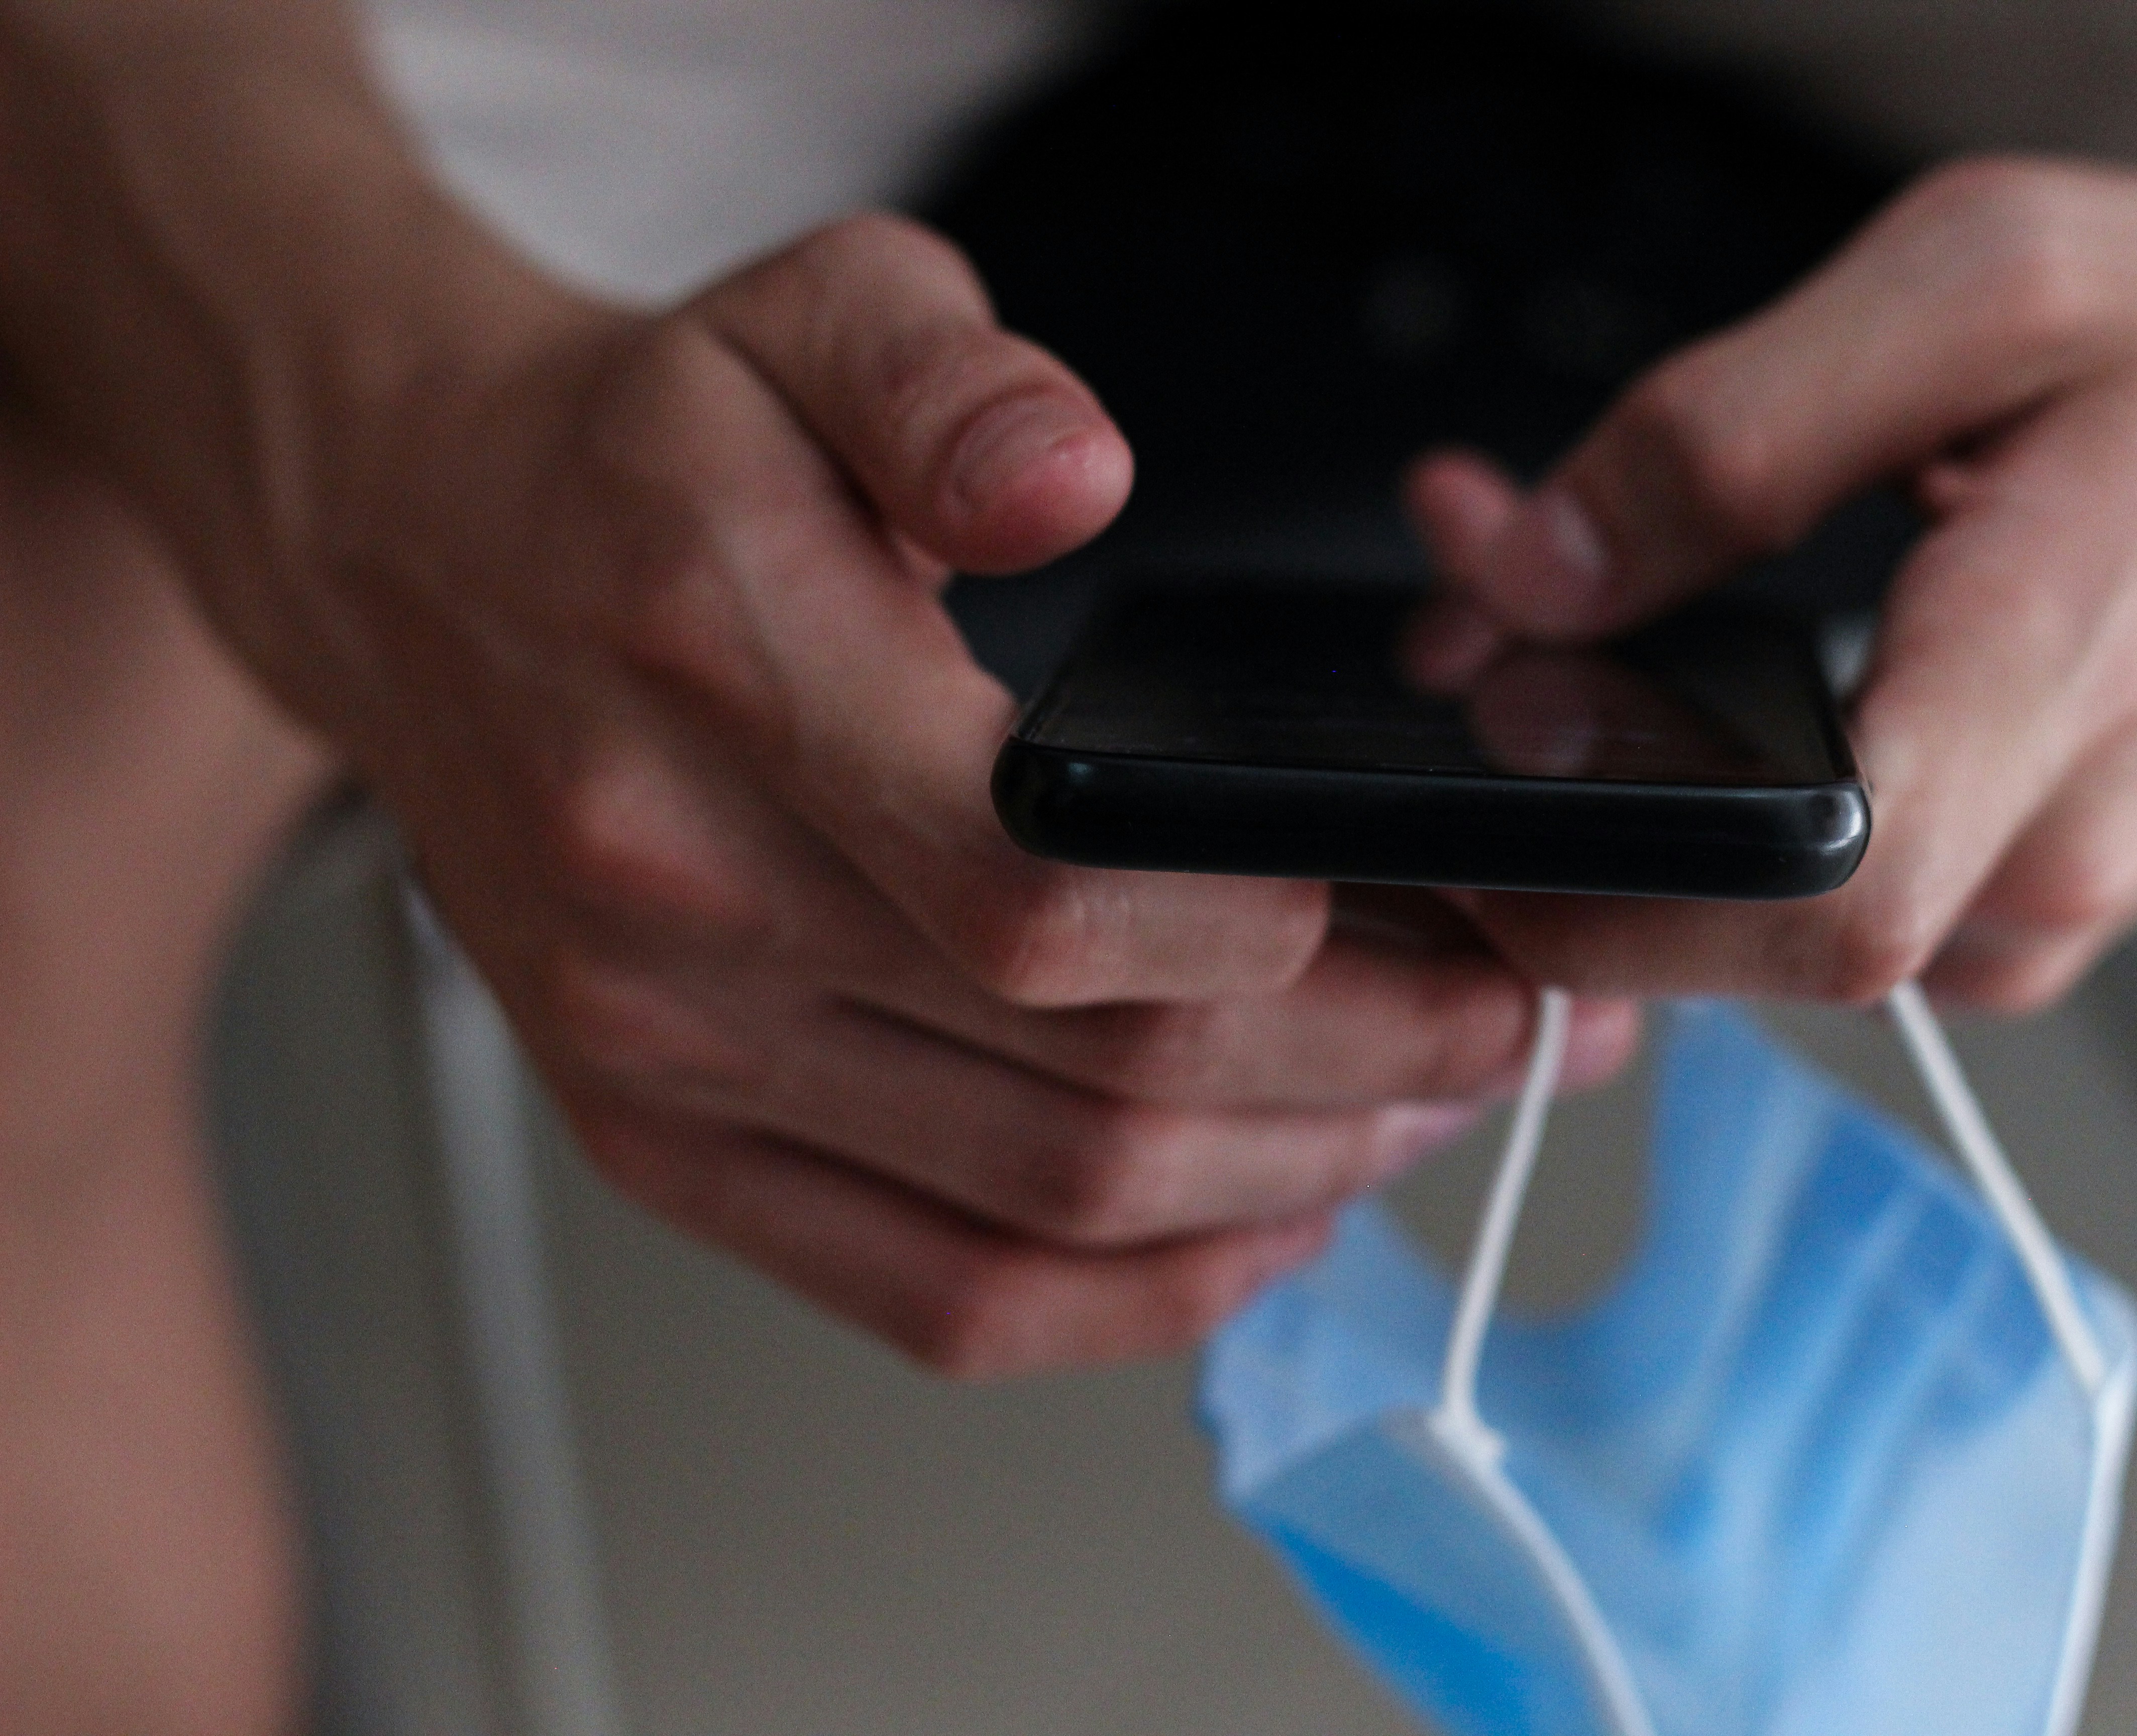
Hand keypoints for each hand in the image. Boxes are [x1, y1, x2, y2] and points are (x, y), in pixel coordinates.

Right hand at [227, 214, 1637, 1373]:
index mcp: (724, 674)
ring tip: (1421, 1115)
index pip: (1048, 896)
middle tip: (1510, 1032)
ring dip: (1280, 1184)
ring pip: (1044, 1206)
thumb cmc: (646, 453)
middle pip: (1092, 1078)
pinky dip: (1124, 1300)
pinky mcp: (659, 1139)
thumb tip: (1071, 477)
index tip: (1455, 916)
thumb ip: (955, 381)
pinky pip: (931, 1298)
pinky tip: (1251, 1229)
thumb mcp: (810, 309)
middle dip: (1363, 1073)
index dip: (1292, 943)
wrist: (422, 554)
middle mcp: (678, 896)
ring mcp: (661, 1049)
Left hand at [1407, 156, 2136, 1009]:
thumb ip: (1739, 428)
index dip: (1615, 880)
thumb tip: (1538, 568)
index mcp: (2058, 673)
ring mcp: (2050, 902)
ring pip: (1779, 931)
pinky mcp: (2033, 910)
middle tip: (1479, 648)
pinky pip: (1845, 904)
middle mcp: (2060, 843)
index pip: (1826, 888)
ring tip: (1571, 645)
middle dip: (1567, 813)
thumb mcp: (1990, 280)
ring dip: (1635, 810)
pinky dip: (1734, 817)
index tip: (1488, 777)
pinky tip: (1699, 704)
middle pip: (1751, 933)